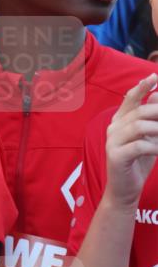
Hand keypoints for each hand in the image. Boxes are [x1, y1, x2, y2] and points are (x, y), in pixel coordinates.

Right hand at [105, 75, 157, 208]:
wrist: (124, 190)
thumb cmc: (138, 162)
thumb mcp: (148, 137)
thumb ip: (151, 118)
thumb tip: (157, 95)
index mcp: (119, 121)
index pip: (130, 98)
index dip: (142, 87)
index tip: (154, 76)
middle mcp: (113, 128)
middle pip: (140, 112)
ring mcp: (112, 141)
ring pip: (140, 126)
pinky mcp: (115, 156)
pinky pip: (140, 145)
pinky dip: (156, 146)